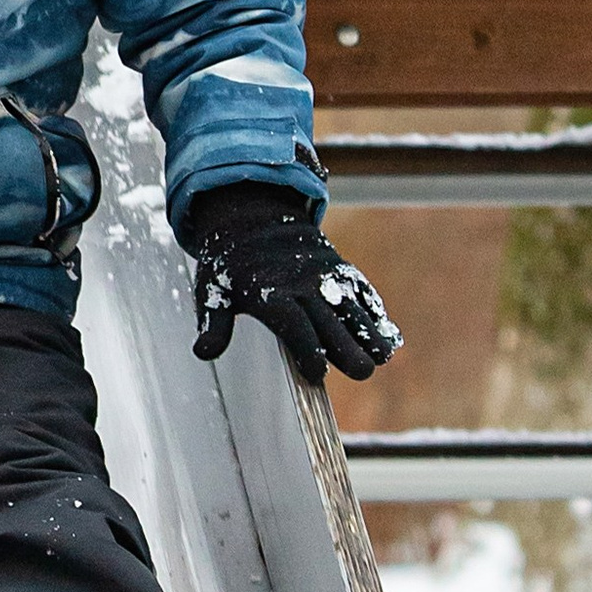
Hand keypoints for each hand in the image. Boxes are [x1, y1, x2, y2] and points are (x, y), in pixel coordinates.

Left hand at [185, 182, 399, 384]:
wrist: (251, 217)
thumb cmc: (230, 264)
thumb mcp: (213, 291)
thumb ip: (213, 324)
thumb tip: (203, 352)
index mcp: (269, 292)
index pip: (294, 325)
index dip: (307, 349)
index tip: (317, 373)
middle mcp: (301, 284)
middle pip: (329, 319)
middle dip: (346, 347)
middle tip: (362, 371)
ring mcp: (324, 275)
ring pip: (351, 306)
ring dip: (368, 331)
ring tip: (382, 357)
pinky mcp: (339, 269)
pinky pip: (361, 291)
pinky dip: (375, 313)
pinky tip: (388, 337)